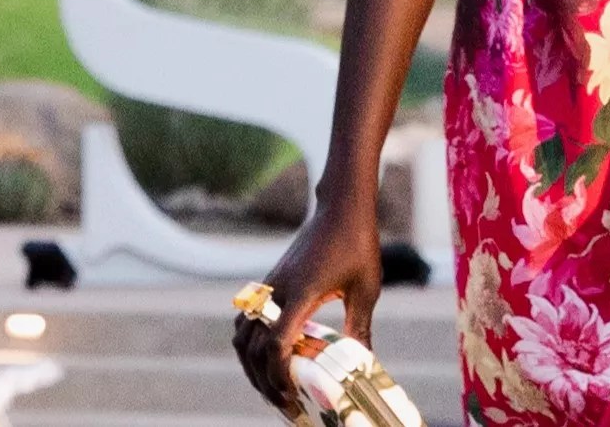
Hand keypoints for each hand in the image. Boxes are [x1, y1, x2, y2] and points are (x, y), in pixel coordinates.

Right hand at [231, 190, 382, 414]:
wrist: (341, 207)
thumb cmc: (357, 243)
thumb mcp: (366, 289)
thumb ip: (359, 328)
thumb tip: (365, 364)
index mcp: (301, 293)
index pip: (277, 344)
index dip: (278, 375)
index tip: (290, 395)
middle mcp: (278, 291)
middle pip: (253, 347)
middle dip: (263, 380)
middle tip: (283, 402)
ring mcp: (270, 286)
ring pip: (242, 334)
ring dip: (251, 364)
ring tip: (272, 386)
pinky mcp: (270, 283)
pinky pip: (247, 319)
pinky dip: (250, 343)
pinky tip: (269, 357)